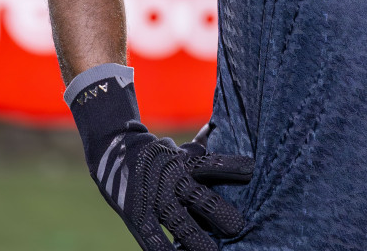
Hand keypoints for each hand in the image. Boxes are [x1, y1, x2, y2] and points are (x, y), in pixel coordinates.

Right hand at [69, 65, 252, 250]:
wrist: (114, 150)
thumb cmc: (160, 154)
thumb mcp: (183, 149)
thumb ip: (205, 144)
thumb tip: (225, 128)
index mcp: (187, 163)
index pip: (214, 163)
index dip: (232, 166)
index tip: (252, 169)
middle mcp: (173, 181)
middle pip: (200, 198)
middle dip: (219, 212)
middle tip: (238, 226)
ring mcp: (156, 199)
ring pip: (179, 222)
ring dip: (196, 239)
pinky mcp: (139, 215)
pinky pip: (152, 237)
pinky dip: (163, 250)